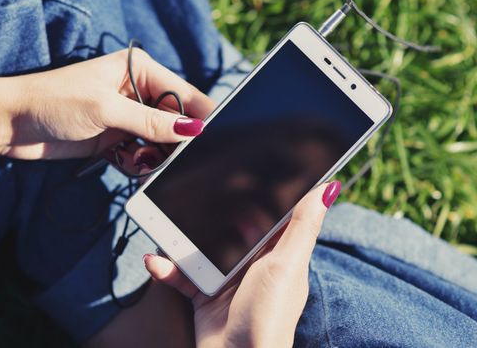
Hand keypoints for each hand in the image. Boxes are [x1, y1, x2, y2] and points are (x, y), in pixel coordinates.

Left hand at [0, 48, 214, 159]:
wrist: (14, 124)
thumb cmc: (55, 101)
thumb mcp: (106, 109)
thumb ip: (150, 122)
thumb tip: (192, 130)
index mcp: (140, 70)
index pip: (184, 93)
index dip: (199, 116)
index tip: (210, 139)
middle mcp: (138, 92)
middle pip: (175, 120)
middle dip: (176, 141)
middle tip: (173, 158)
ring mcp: (129, 117)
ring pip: (161, 141)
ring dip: (156, 156)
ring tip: (142, 162)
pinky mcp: (118, 139)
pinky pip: (143, 155)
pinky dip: (139, 164)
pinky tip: (126, 164)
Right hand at [143, 181, 341, 347]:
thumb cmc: (268, 316)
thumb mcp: (287, 264)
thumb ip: (302, 226)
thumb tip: (330, 188)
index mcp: (279, 253)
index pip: (271, 214)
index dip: (258, 193)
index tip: (242, 170)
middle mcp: (254, 263)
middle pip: (232, 228)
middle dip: (212, 214)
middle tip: (192, 195)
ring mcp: (228, 278)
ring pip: (203, 248)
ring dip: (182, 240)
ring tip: (165, 229)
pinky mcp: (205, 294)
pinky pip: (183, 274)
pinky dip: (169, 268)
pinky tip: (156, 262)